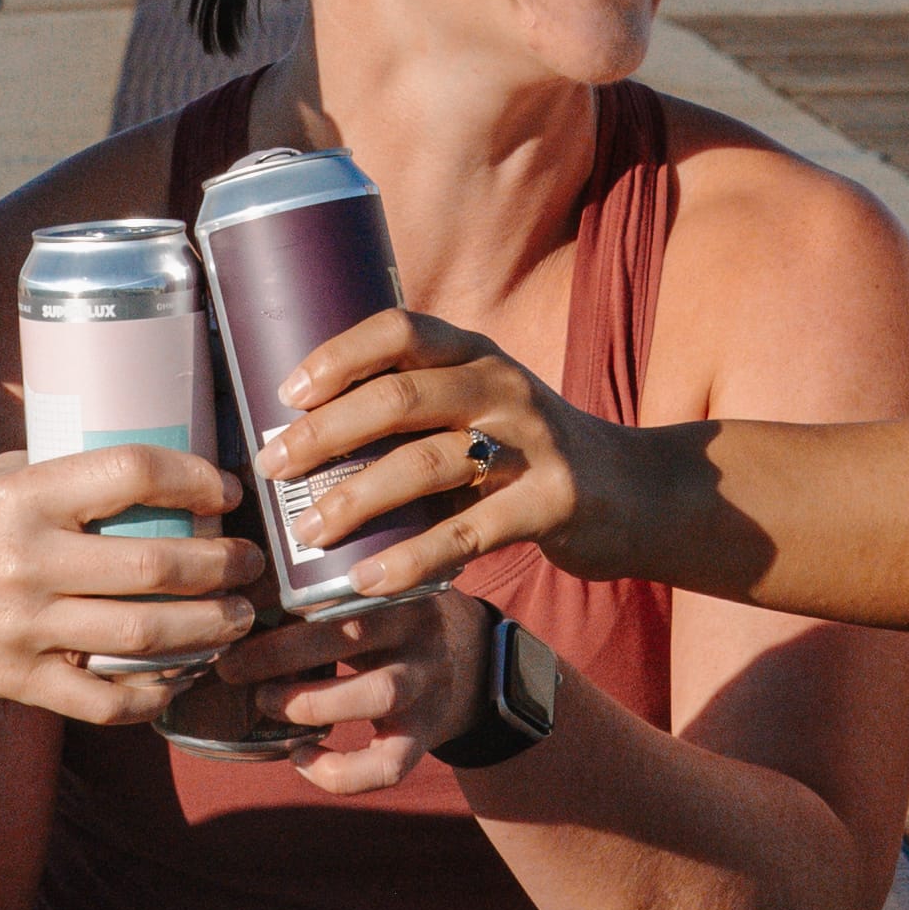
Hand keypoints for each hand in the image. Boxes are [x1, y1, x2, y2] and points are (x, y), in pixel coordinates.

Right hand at [0, 446, 262, 723]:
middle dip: (220, 565)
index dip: (195, 479)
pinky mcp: (13, 683)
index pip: (131, 472)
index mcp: (21, 495)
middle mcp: (25, 560)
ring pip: (143, 637)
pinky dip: (154, 693)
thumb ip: (56, 471)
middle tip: (248, 562)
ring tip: (234, 618)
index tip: (227, 490)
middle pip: (155, 564)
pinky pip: (104, 701)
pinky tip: (180, 676)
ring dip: (205, 628)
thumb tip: (138, 463)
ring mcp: (20, 628)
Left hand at [214, 590, 490, 793]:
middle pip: (354, 636)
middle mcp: (416, 632)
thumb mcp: (379, 586)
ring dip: (312, 703)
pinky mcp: (425, 734)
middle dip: (283, 653)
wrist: (477, 661)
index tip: (242, 607)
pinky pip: (388, 765)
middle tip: (233, 666)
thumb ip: (331, 581)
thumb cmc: (397, 619)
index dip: (291, 596)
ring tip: (266, 703)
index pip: (346, 582)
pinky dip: (340, 774)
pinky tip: (301, 758)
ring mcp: (425, 684)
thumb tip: (239, 585)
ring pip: (377, 695)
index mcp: (396, 586)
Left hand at [256, 310, 649, 599]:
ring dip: (356, 500)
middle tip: (272, 469)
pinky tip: (368, 578)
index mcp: (477, 353)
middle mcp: (503, 385)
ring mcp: (532, 442)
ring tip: (308, 532)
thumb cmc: (527, 452)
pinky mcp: (553, 501)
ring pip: (426, 464)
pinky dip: (412, 557)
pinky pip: (468, 531)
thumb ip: (417, 410)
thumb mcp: (481, 407)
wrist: (636, 491)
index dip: (338, 357)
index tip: (285, 394)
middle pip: (399, 397)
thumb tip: (304, 436)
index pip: (400, 330)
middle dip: (325, 434)